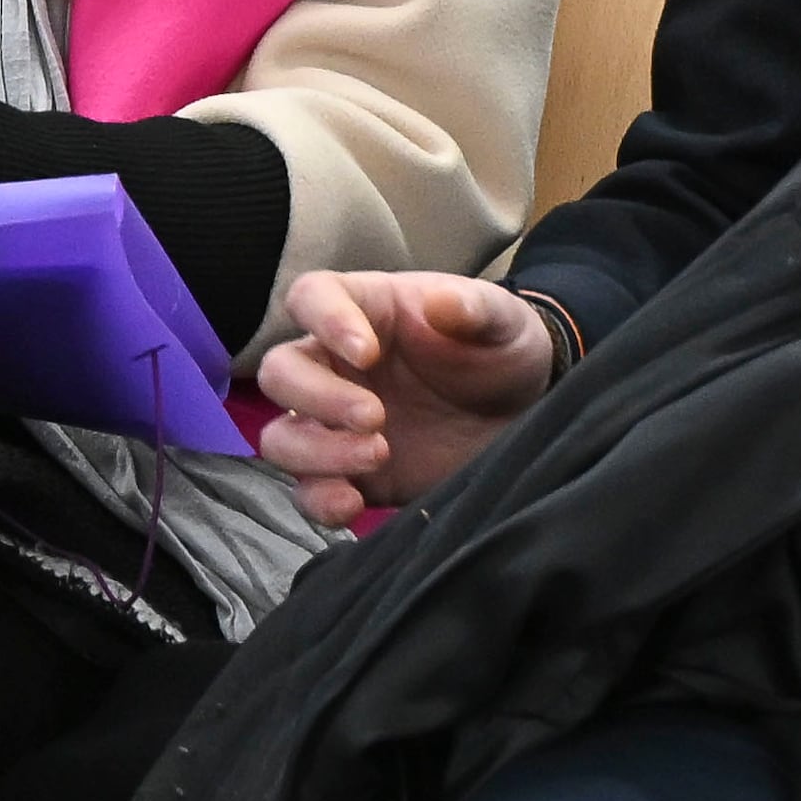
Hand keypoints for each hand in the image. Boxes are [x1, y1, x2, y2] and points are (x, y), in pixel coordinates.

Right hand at [252, 271, 557, 524]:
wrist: (519, 414)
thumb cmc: (501, 351)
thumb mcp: (503, 321)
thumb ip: (474, 307)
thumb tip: (440, 301)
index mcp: (366, 311)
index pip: (312, 297)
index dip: (324, 320)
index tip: (366, 353)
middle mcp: (336, 365)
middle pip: (280, 373)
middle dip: (318, 397)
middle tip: (375, 416)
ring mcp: (334, 423)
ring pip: (281, 436)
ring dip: (315, 452)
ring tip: (378, 454)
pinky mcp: (346, 472)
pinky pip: (306, 489)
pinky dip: (318, 499)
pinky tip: (353, 503)